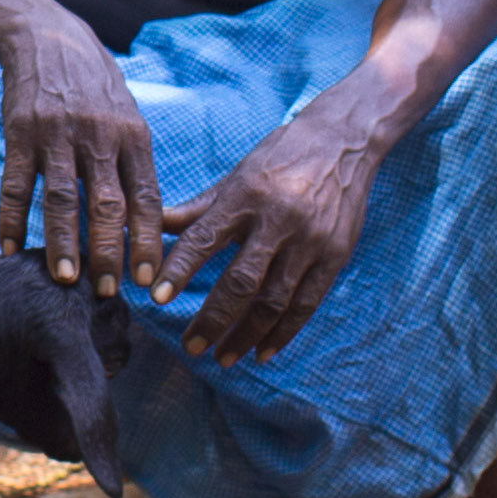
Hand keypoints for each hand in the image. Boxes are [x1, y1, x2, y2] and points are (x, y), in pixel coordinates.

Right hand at [0, 14, 163, 293]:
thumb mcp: (126, 115)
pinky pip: (15, 183)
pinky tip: (9, 247)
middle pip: (106, 203)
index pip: (145, 197)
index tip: (149, 280)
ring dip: (62, 242)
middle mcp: (98, 134)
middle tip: (106, 292)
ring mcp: (57, 132)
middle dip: (107, 252)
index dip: (147, 241)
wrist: (46, 34)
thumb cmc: (94, 86)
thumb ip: (134, 164)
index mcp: (132, 134)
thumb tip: (149, 225)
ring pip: (61, 198)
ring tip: (65, 279)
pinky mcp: (20, 130)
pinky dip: (11, 218)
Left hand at [154, 107, 385, 367]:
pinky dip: (284, 333)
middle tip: (190, 346)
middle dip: (213, 319)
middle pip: (241, 282)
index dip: (179, 270)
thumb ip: (197, 208)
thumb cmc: (279, 157)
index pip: (204, 239)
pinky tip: (263, 352)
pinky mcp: (334, 256)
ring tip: (223, 357)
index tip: (157, 299)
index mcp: (245, 196)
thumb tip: (152, 226)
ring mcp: (310, 241)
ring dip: (246, 335)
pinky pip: (306, 304)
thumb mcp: (236, 176)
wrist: (344, 141)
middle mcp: (278, 221)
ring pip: (274, 301)